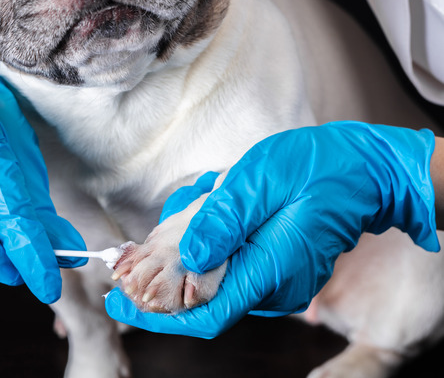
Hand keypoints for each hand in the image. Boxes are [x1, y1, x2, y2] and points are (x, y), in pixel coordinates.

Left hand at [106, 122, 438, 335]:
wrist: (365, 168)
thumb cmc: (317, 168)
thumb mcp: (262, 181)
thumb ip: (224, 220)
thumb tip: (186, 256)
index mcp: (270, 270)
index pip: (204, 312)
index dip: (156, 315)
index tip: (118, 303)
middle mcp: (274, 286)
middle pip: (202, 293)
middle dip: (169, 261)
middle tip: (156, 226)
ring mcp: (279, 279)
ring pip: (215, 273)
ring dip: (194, 240)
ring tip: (210, 190)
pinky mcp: (278, 266)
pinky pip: (233, 262)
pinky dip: (213, 238)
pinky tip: (221, 197)